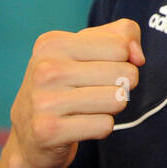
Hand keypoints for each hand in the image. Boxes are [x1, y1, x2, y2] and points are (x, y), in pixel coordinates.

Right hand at [9, 18, 143, 167]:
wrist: (28, 132)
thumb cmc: (67, 83)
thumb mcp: (89, 48)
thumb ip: (122, 35)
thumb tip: (138, 58)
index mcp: (53, 43)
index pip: (121, 47)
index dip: (121, 61)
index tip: (97, 70)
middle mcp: (45, 69)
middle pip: (126, 74)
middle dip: (120, 86)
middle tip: (93, 92)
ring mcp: (44, 101)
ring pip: (119, 100)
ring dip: (111, 108)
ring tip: (86, 108)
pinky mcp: (48, 131)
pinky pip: (105, 126)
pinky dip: (100, 128)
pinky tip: (78, 125)